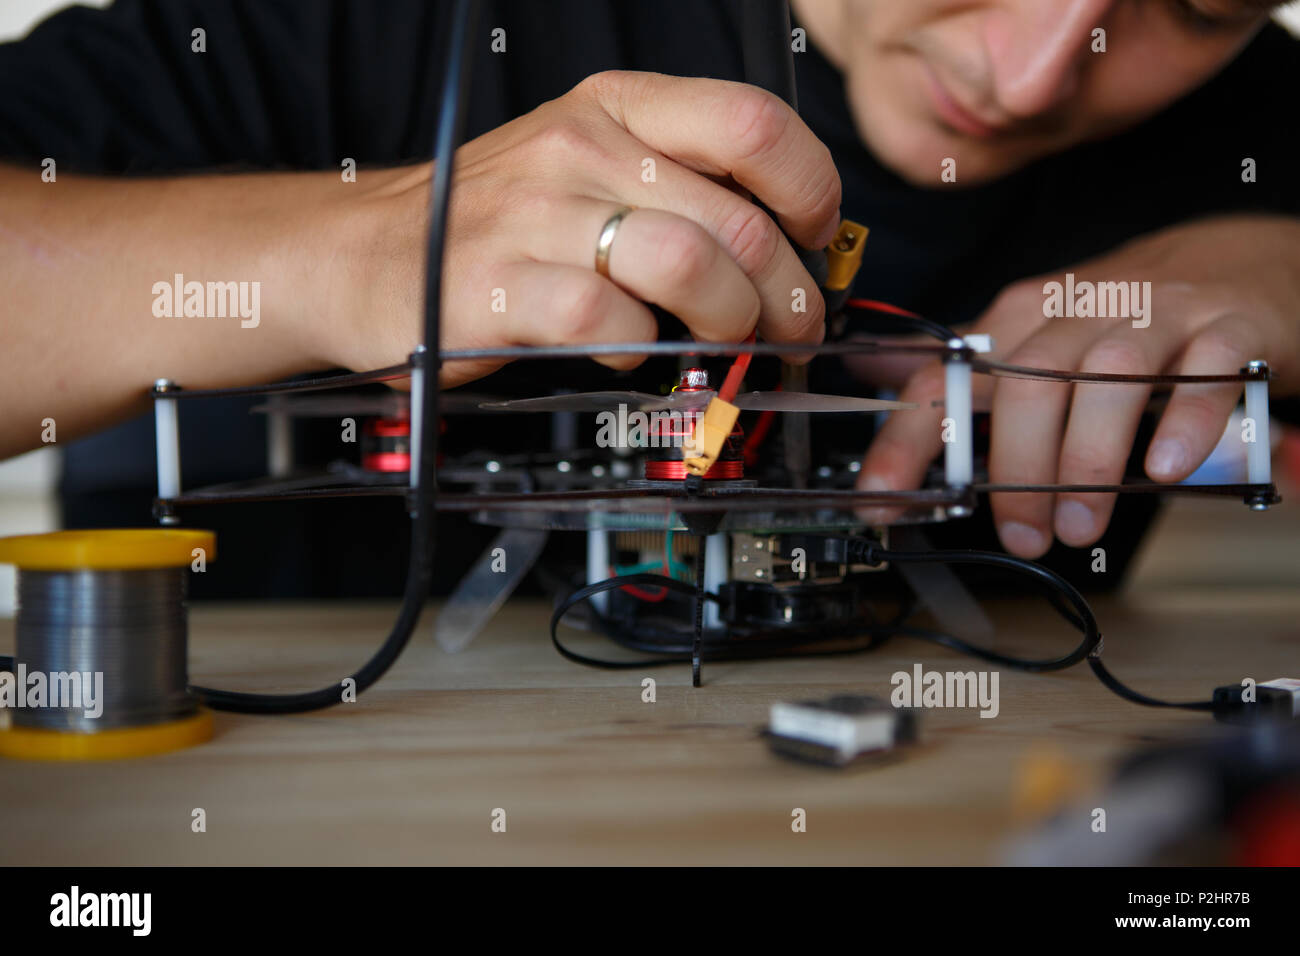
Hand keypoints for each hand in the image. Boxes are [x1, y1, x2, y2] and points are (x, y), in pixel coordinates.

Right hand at [336, 71, 841, 385]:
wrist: (361, 253)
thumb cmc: (492, 220)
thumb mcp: (588, 168)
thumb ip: (678, 190)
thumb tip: (785, 246)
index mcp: (617, 108)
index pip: (755, 125)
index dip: (811, 192)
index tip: (814, 241)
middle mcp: (583, 148)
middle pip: (740, 220)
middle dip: (788, 297)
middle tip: (788, 332)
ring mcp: (539, 215)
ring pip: (692, 266)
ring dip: (730, 324)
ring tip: (723, 347)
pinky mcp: (501, 287)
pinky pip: (611, 320)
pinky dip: (641, 350)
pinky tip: (629, 353)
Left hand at [855, 214, 1299, 555]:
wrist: (1233, 264)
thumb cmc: (1117, 318)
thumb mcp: (1032, 335)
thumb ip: (960, 366)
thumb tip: (870, 371)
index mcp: (1021, 320)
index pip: (944, 377)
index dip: (907, 440)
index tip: (883, 500)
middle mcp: (1079, 313)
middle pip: (1027, 384)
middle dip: (1016, 470)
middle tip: (1024, 534)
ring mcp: (1155, 317)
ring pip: (1108, 378)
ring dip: (1087, 458)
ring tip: (1079, 525)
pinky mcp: (1227, 330)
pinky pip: (1206, 374)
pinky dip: (1185, 425)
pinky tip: (1163, 470)